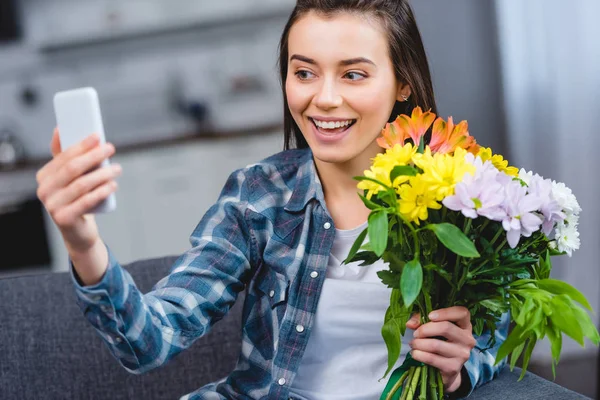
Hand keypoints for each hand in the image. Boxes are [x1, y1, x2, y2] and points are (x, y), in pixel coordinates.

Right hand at [36, 128, 119, 253]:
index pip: (64, 156)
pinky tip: (113, 185)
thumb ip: (64, 156)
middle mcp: (44, 190)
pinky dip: (101, 191)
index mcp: (44, 176)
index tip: (99, 136)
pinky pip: (86, 202)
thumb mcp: (70, 178)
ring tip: (117, 169)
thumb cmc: (76, 198)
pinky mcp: (64, 219)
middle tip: (111, 149)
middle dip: (94, 156)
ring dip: (102, 174)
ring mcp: (52, 206)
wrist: (78, 231)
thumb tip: (60, 129)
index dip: (82, 145)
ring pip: (82, 184)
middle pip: (73, 168)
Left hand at [405, 306, 475, 392]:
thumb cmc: (439, 341)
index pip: (462, 313)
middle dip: (425, 329)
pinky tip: (415, 353)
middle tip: (415, 334)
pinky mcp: (453, 368)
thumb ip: (421, 320)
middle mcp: (468, 339)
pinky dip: (419, 355)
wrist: (445, 368)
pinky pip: (431, 358)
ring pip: (436, 344)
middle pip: (446, 328)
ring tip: (413, 344)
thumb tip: (410, 324)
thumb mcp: (432, 326)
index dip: (445, 312)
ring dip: (419, 343)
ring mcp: (462, 354)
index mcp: (465, 325)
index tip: (429, 316)